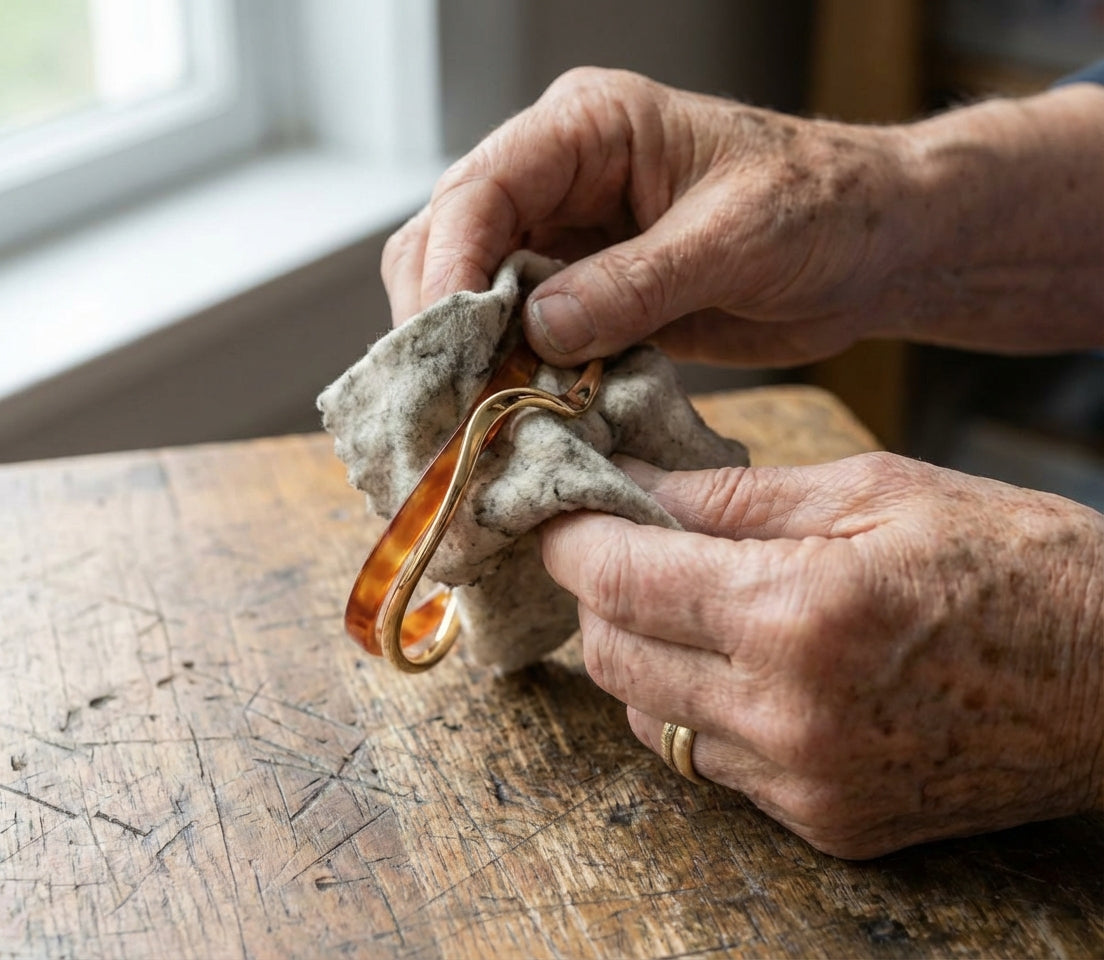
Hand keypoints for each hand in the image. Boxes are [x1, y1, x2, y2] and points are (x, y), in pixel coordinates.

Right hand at [382, 68, 1103, 365]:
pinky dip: (513, 373)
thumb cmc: (825, 209)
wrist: (873, 248)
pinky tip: (518, 413)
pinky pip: (523, 332)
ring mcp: (570, 236)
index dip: (450, 268)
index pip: (481, 188)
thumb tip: (538, 328)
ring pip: (476, 291)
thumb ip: (637, 282)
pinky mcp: (589, 292)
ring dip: (470, 354)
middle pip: (452, 238)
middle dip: (441, 319)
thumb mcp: (736, 238)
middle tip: (447, 399)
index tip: (446, 345)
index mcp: (590, 128)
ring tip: (474, 416)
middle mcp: (562, 175)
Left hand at [540, 453, 1103, 857]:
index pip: (620, 579)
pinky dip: (698, 707)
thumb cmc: (1014, 562)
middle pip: (612, 654)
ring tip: (687, 602)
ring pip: (649, 715)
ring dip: (642, 653)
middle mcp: (787, 714)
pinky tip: (741, 663)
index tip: (560, 513)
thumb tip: (636, 484)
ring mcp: (804, 783)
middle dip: (596, 594)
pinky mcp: (825, 823)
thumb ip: (735, 496)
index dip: (572, 539)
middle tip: (622, 546)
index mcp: (798, 612)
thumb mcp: (874, 490)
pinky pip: (710, 761)